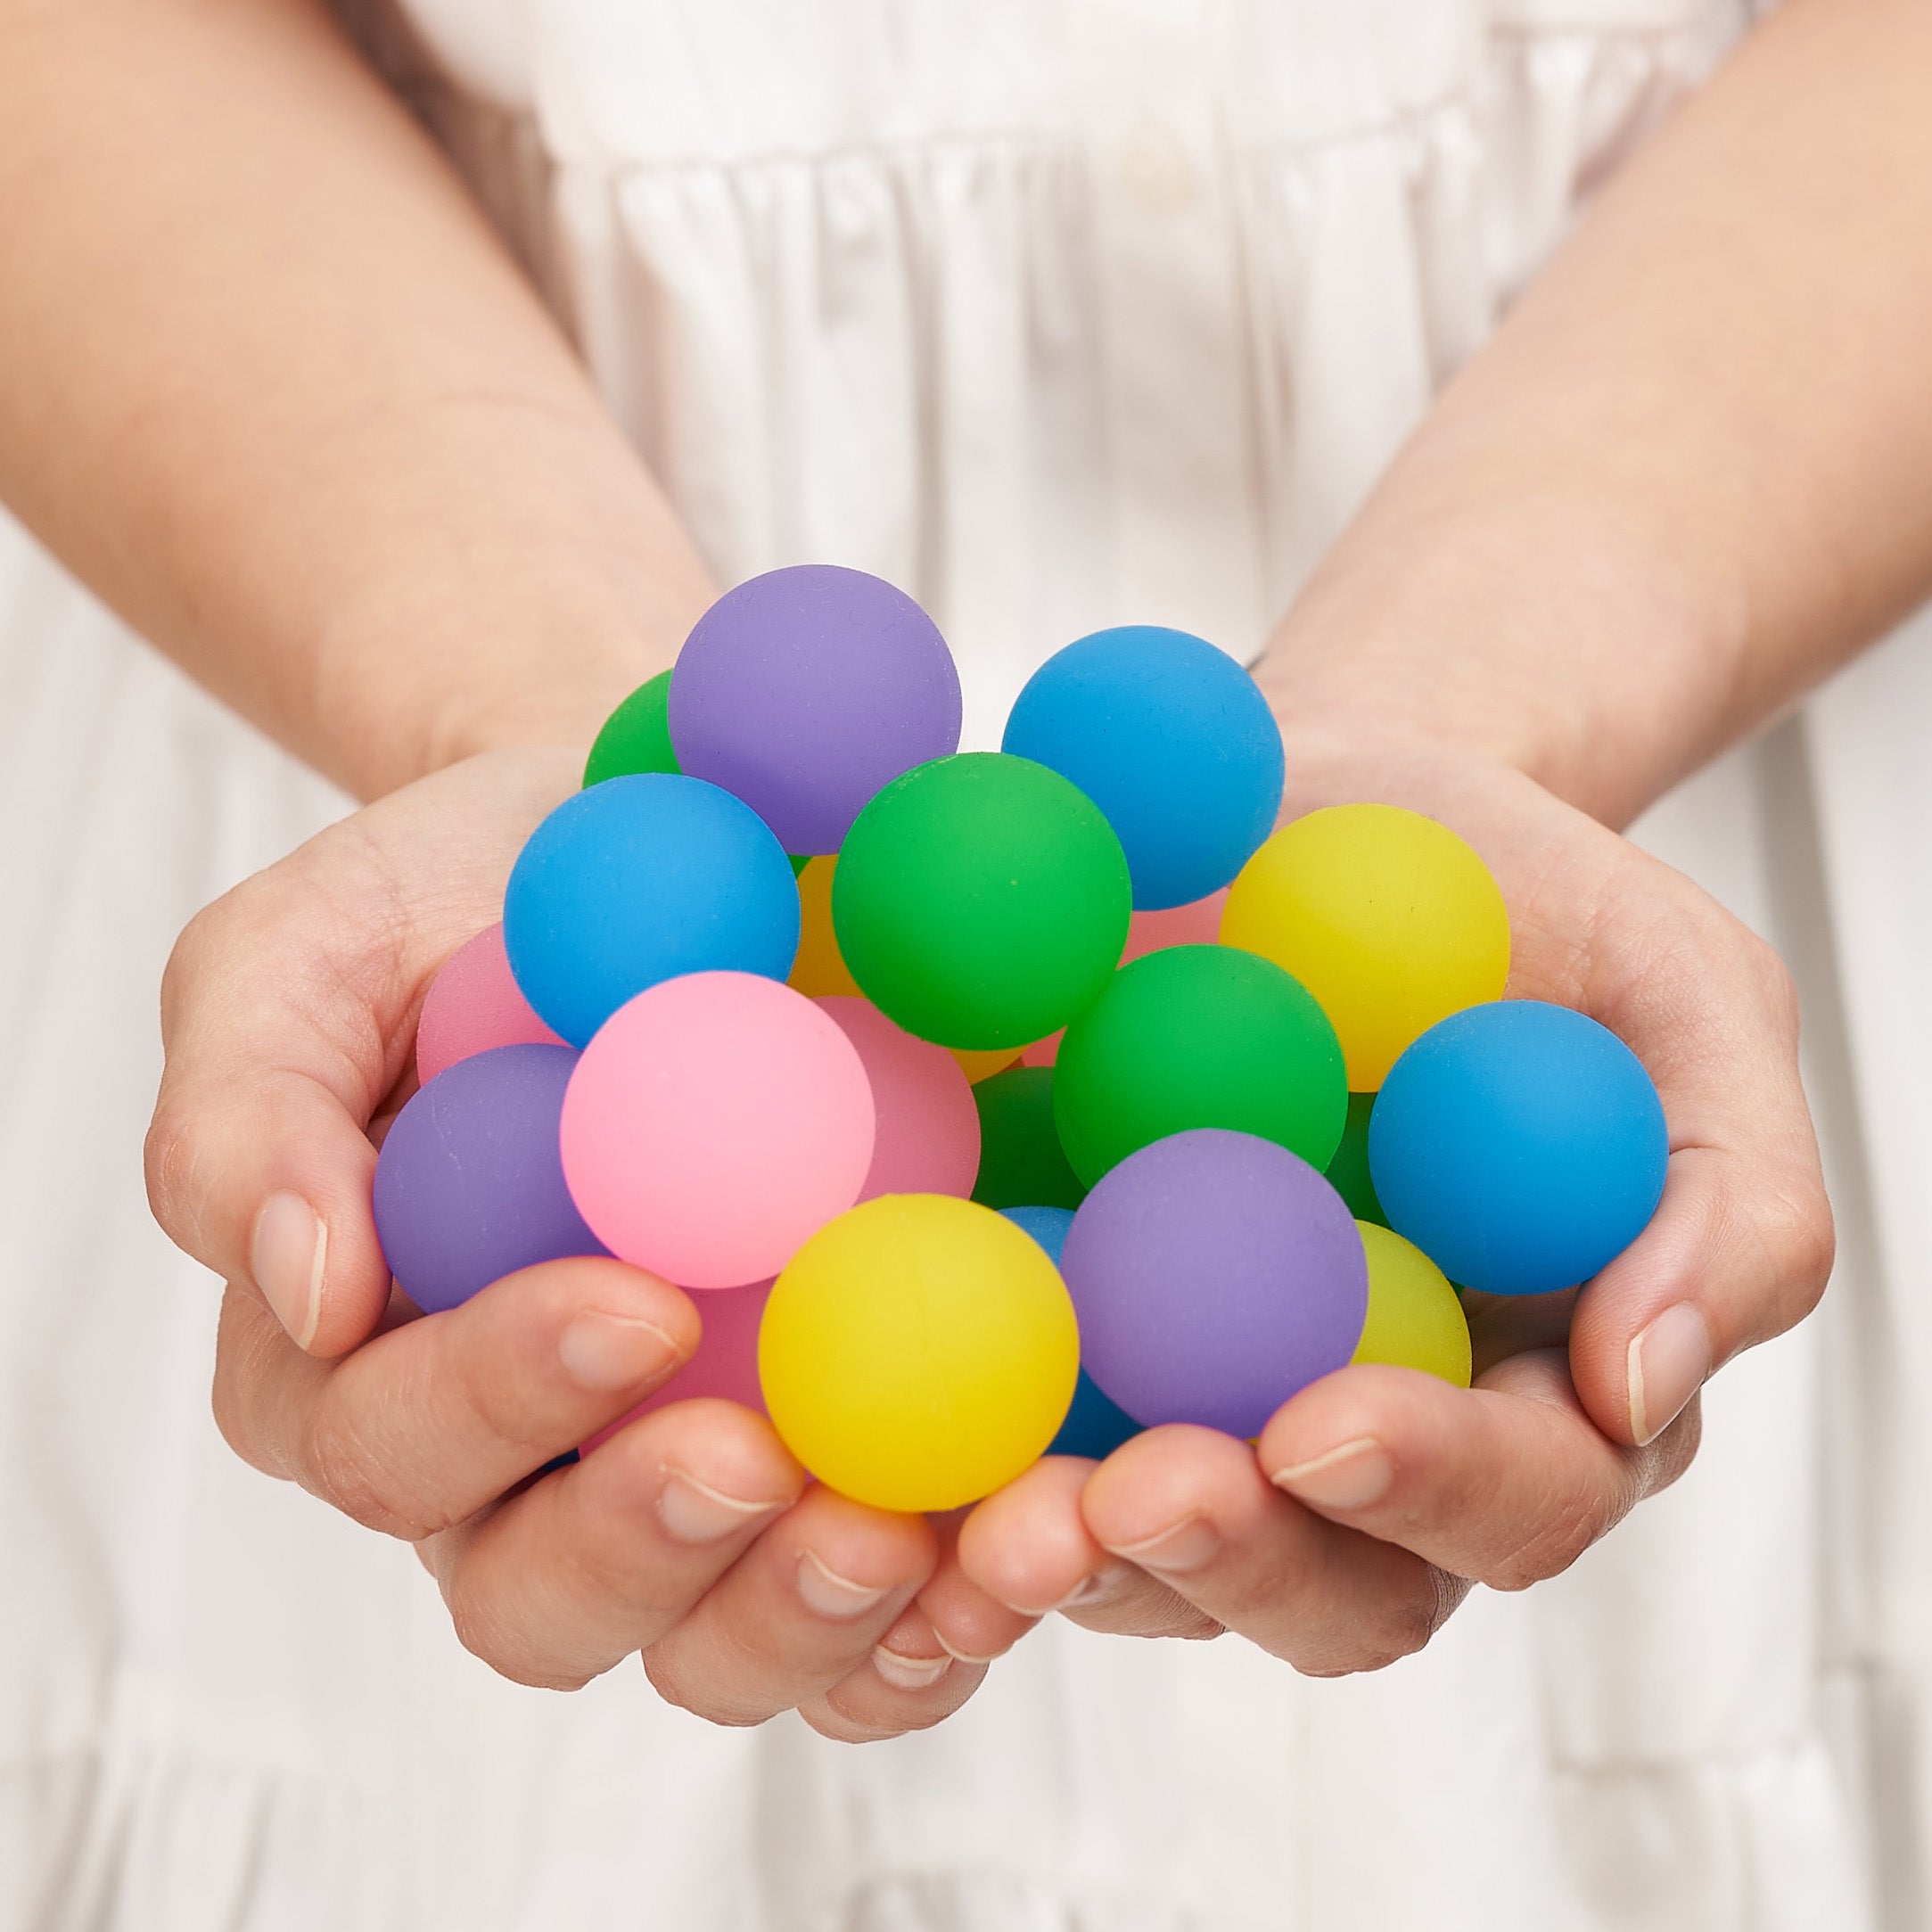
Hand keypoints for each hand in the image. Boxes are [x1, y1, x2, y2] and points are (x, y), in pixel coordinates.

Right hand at [144, 748, 1030, 1737]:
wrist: (662, 843)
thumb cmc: (460, 906)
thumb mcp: (303, 958)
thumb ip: (248, 1115)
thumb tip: (308, 1286)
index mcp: (376, 1367)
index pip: (395, 1441)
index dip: (499, 1397)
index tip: (635, 1301)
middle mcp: (532, 1464)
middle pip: (549, 1601)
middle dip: (651, 1554)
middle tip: (764, 1465)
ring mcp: (701, 1469)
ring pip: (728, 1642)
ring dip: (823, 1622)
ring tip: (937, 1541)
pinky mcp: (852, 1453)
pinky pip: (891, 1594)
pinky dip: (957, 1600)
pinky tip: (1034, 1533)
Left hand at [955, 743, 1832, 1672]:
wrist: (1318, 814)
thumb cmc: (1517, 906)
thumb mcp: (1681, 996)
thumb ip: (1728, 1192)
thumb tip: (1644, 1385)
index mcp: (1529, 1384)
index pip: (1511, 1499)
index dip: (1430, 1487)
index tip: (1323, 1416)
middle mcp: (1357, 1430)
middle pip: (1317, 1584)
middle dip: (1230, 1559)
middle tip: (1132, 1486)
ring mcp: (1193, 1394)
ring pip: (1138, 1553)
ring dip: (1063, 1552)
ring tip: (984, 1499)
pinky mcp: (1050, 1332)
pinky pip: (995, 1433)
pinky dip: (938, 1454)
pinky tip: (870, 1418)